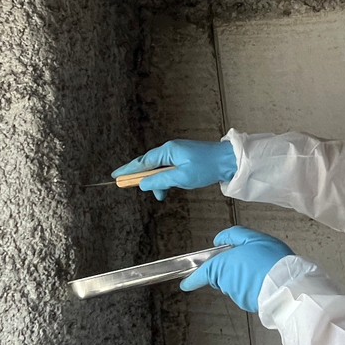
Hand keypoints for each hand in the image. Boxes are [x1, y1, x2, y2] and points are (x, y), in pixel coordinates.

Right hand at [113, 139, 237, 201]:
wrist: (228, 162)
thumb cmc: (207, 167)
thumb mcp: (181, 178)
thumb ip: (160, 181)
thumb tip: (144, 184)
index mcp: (168, 151)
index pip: (143, 162)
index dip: (128, 170)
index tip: (117, 176)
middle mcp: (171, 150)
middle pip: (149, 164)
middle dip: (141, 177)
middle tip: (127, 185)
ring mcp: (178, 154)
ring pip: (159, 169)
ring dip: (157, 182)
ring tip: (160, 195)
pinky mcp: (184, 159)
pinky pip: (169, 169)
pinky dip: (166, 180)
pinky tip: (168, 189)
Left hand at [180, 226, 293, 311]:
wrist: (289, 287)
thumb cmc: (272, 260)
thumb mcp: (253, 238)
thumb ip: (234, 236)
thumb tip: (218, 240)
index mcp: (223, 266)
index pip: (203, 273)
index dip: (193, 279)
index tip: (185, 284)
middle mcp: (227, 283)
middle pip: (222, 276)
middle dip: (232, 269)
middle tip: (252, 258)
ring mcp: (238, 296)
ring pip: (236, 284)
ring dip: (245, 277)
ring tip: (264, 267)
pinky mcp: (249, 304)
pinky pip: (247, 293)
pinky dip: (254, 286)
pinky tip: (267, 279)